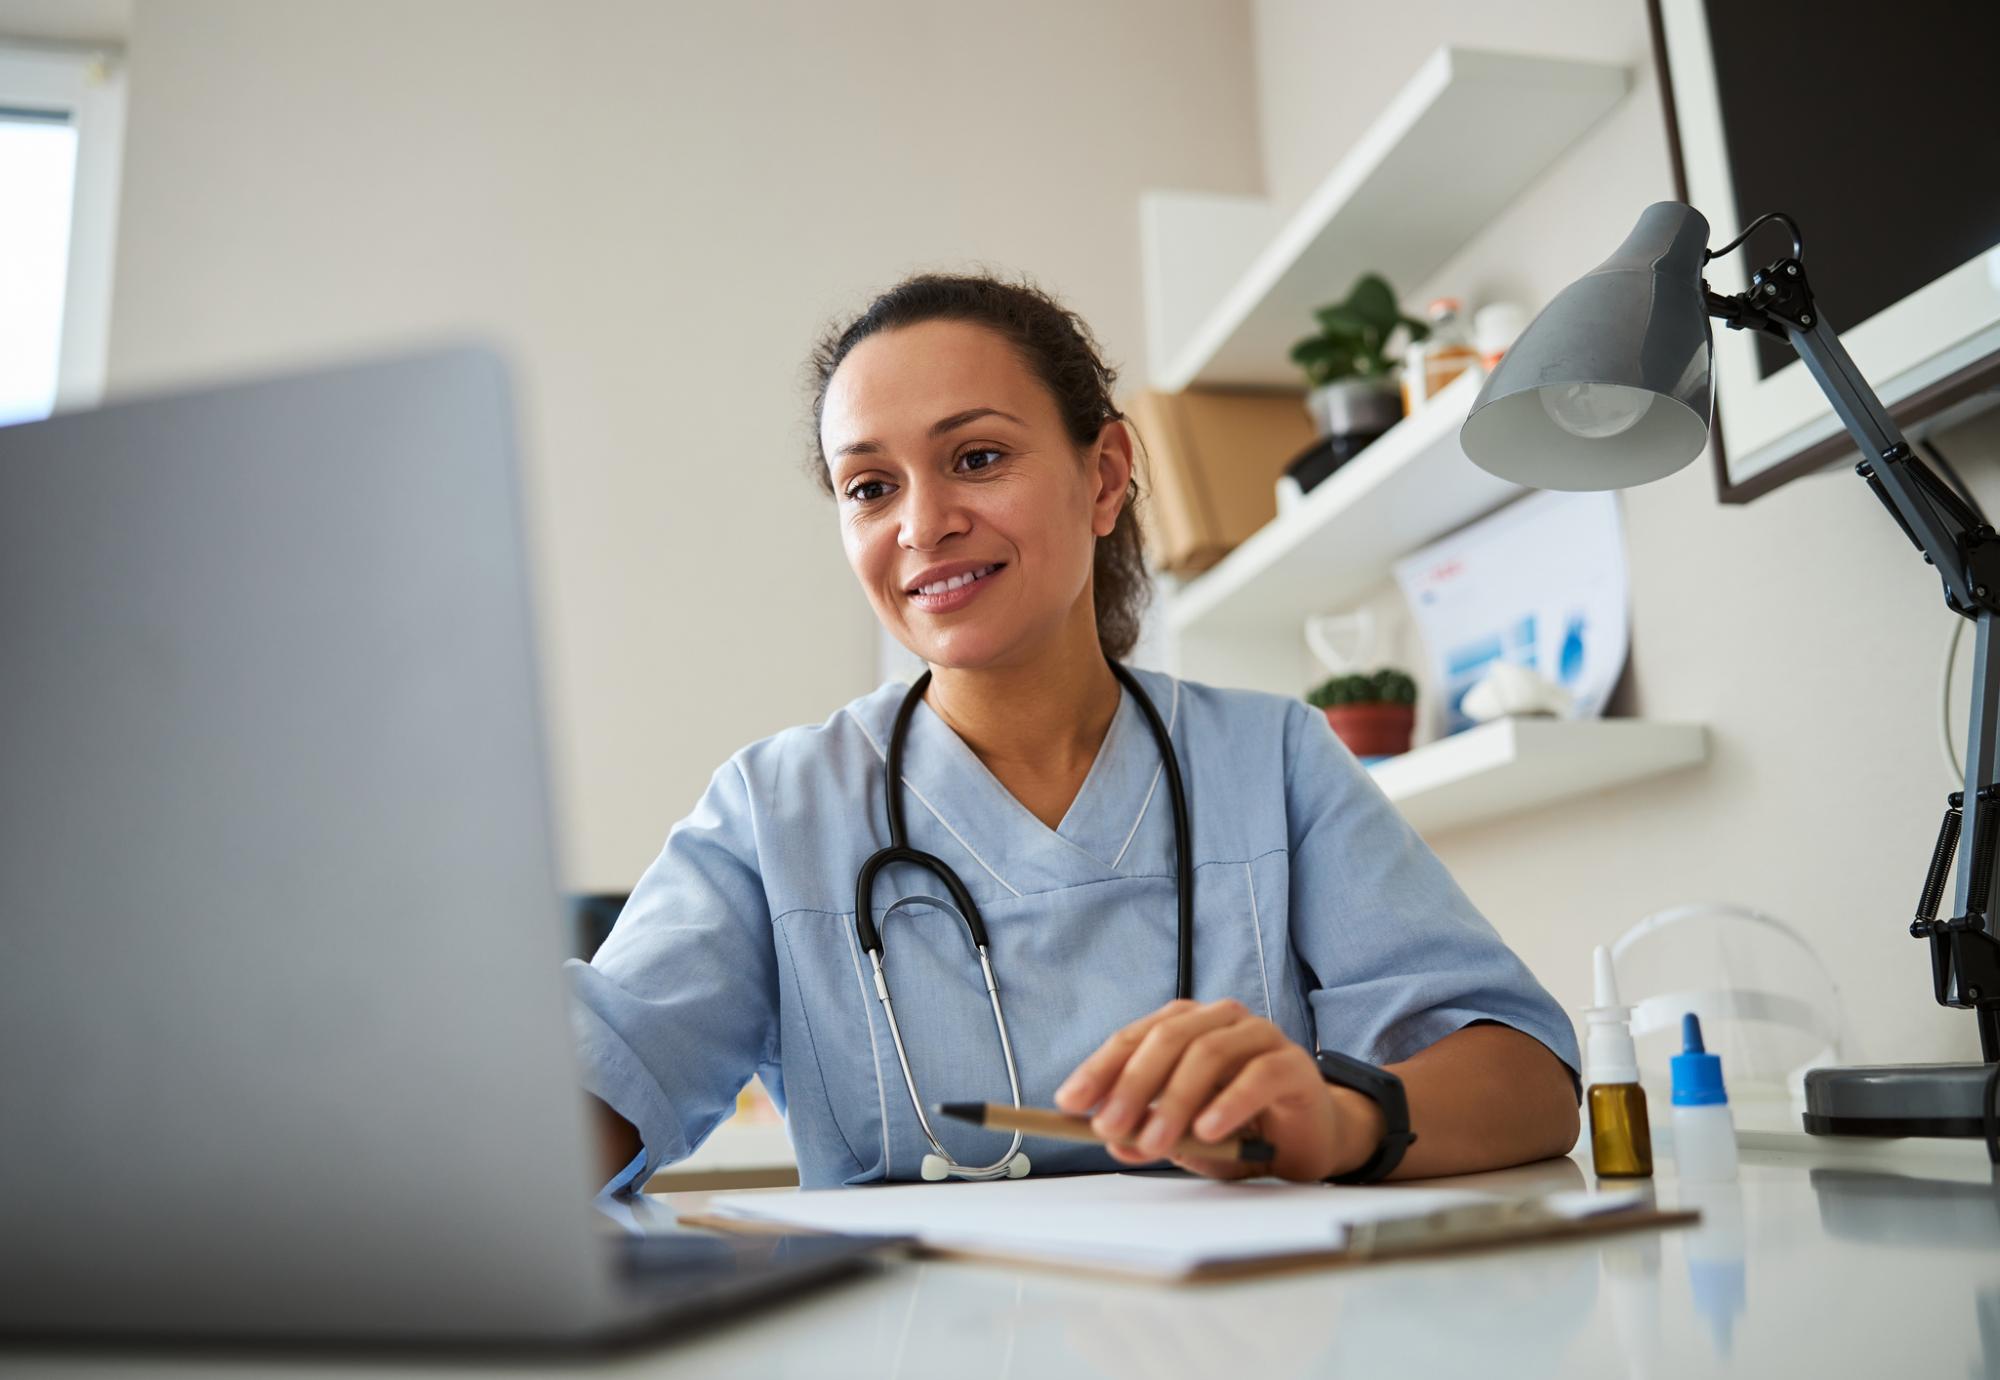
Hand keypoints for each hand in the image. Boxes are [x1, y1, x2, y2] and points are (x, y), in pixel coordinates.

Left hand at [1052, 998, 1383, 1181]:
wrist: (1306, 1138)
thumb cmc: (1238, 1129)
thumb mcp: (1183, 1137)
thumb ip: (1150, 1133)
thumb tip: (1113, 1141)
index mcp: (1184, 1026)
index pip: (1133, 1038)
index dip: (1100, 1069)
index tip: (1069, 1102)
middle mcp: (1219, 1021)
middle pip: (1166, 1039)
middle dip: (1131, 1085)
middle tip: (1108, 1126)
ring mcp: (1258, 1036)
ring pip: (1207, 1053)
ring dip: (1175, 1101)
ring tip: (1154, 1141)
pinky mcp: (1292, 1064)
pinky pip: (1257, 1076)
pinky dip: (1229, 1103)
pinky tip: (1207, 1130)